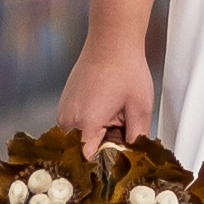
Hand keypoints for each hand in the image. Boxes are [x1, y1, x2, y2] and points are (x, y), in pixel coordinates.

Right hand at [53, 24, 159, 149]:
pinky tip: (104, 111)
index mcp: (86, 122)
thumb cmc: (125, 68)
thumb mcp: (140, 107)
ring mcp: (63, 112)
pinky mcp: (64, 105)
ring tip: (113, 118)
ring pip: (77, 141)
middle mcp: (68, 119)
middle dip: (101, 149)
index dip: (105, 163)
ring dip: (94, 137)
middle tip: (120, 132)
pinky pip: (74, 128)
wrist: (111, 40)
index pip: (88, 160)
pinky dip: (88, 126)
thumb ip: (136, 138)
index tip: (117, 159)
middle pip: (82, 152)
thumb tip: (132, 156)